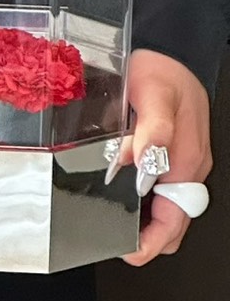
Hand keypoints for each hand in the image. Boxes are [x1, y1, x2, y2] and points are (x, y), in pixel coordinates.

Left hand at [120, 49, 212, 265]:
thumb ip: (150, 130)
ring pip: (167, 207)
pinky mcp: (172, 154)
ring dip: (144, 220)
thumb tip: (139, 163)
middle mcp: (187, 166)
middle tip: (112, 239)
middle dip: (146, 237)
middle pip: (173, 220)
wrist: (171, 50)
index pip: (175, 217)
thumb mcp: (153, 93)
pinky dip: (145, 201)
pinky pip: (162, 189)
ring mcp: (182, 162)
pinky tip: (123, 197)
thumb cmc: (163, 70)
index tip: (129, 250)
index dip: (153, 240)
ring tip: (113, 222)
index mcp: (186, 159)